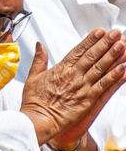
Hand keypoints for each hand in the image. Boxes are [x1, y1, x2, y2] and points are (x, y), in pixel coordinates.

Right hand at [21, 32, 125, 150]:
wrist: (39, 119)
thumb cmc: (35, 101)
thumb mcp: (33, 77)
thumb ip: (39, 60)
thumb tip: (39, 45)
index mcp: (60, 68)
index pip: (78, 50)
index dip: (90, 40)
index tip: (100, 31)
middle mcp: (73, 75)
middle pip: (92, 56)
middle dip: (105, 43)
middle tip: (116, 33)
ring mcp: (82, 86)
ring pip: (100, 68)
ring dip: (112, 56)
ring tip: (122, 45)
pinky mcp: (89, 99)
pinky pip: (105, 86)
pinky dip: (115, 77)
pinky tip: (123, 68)